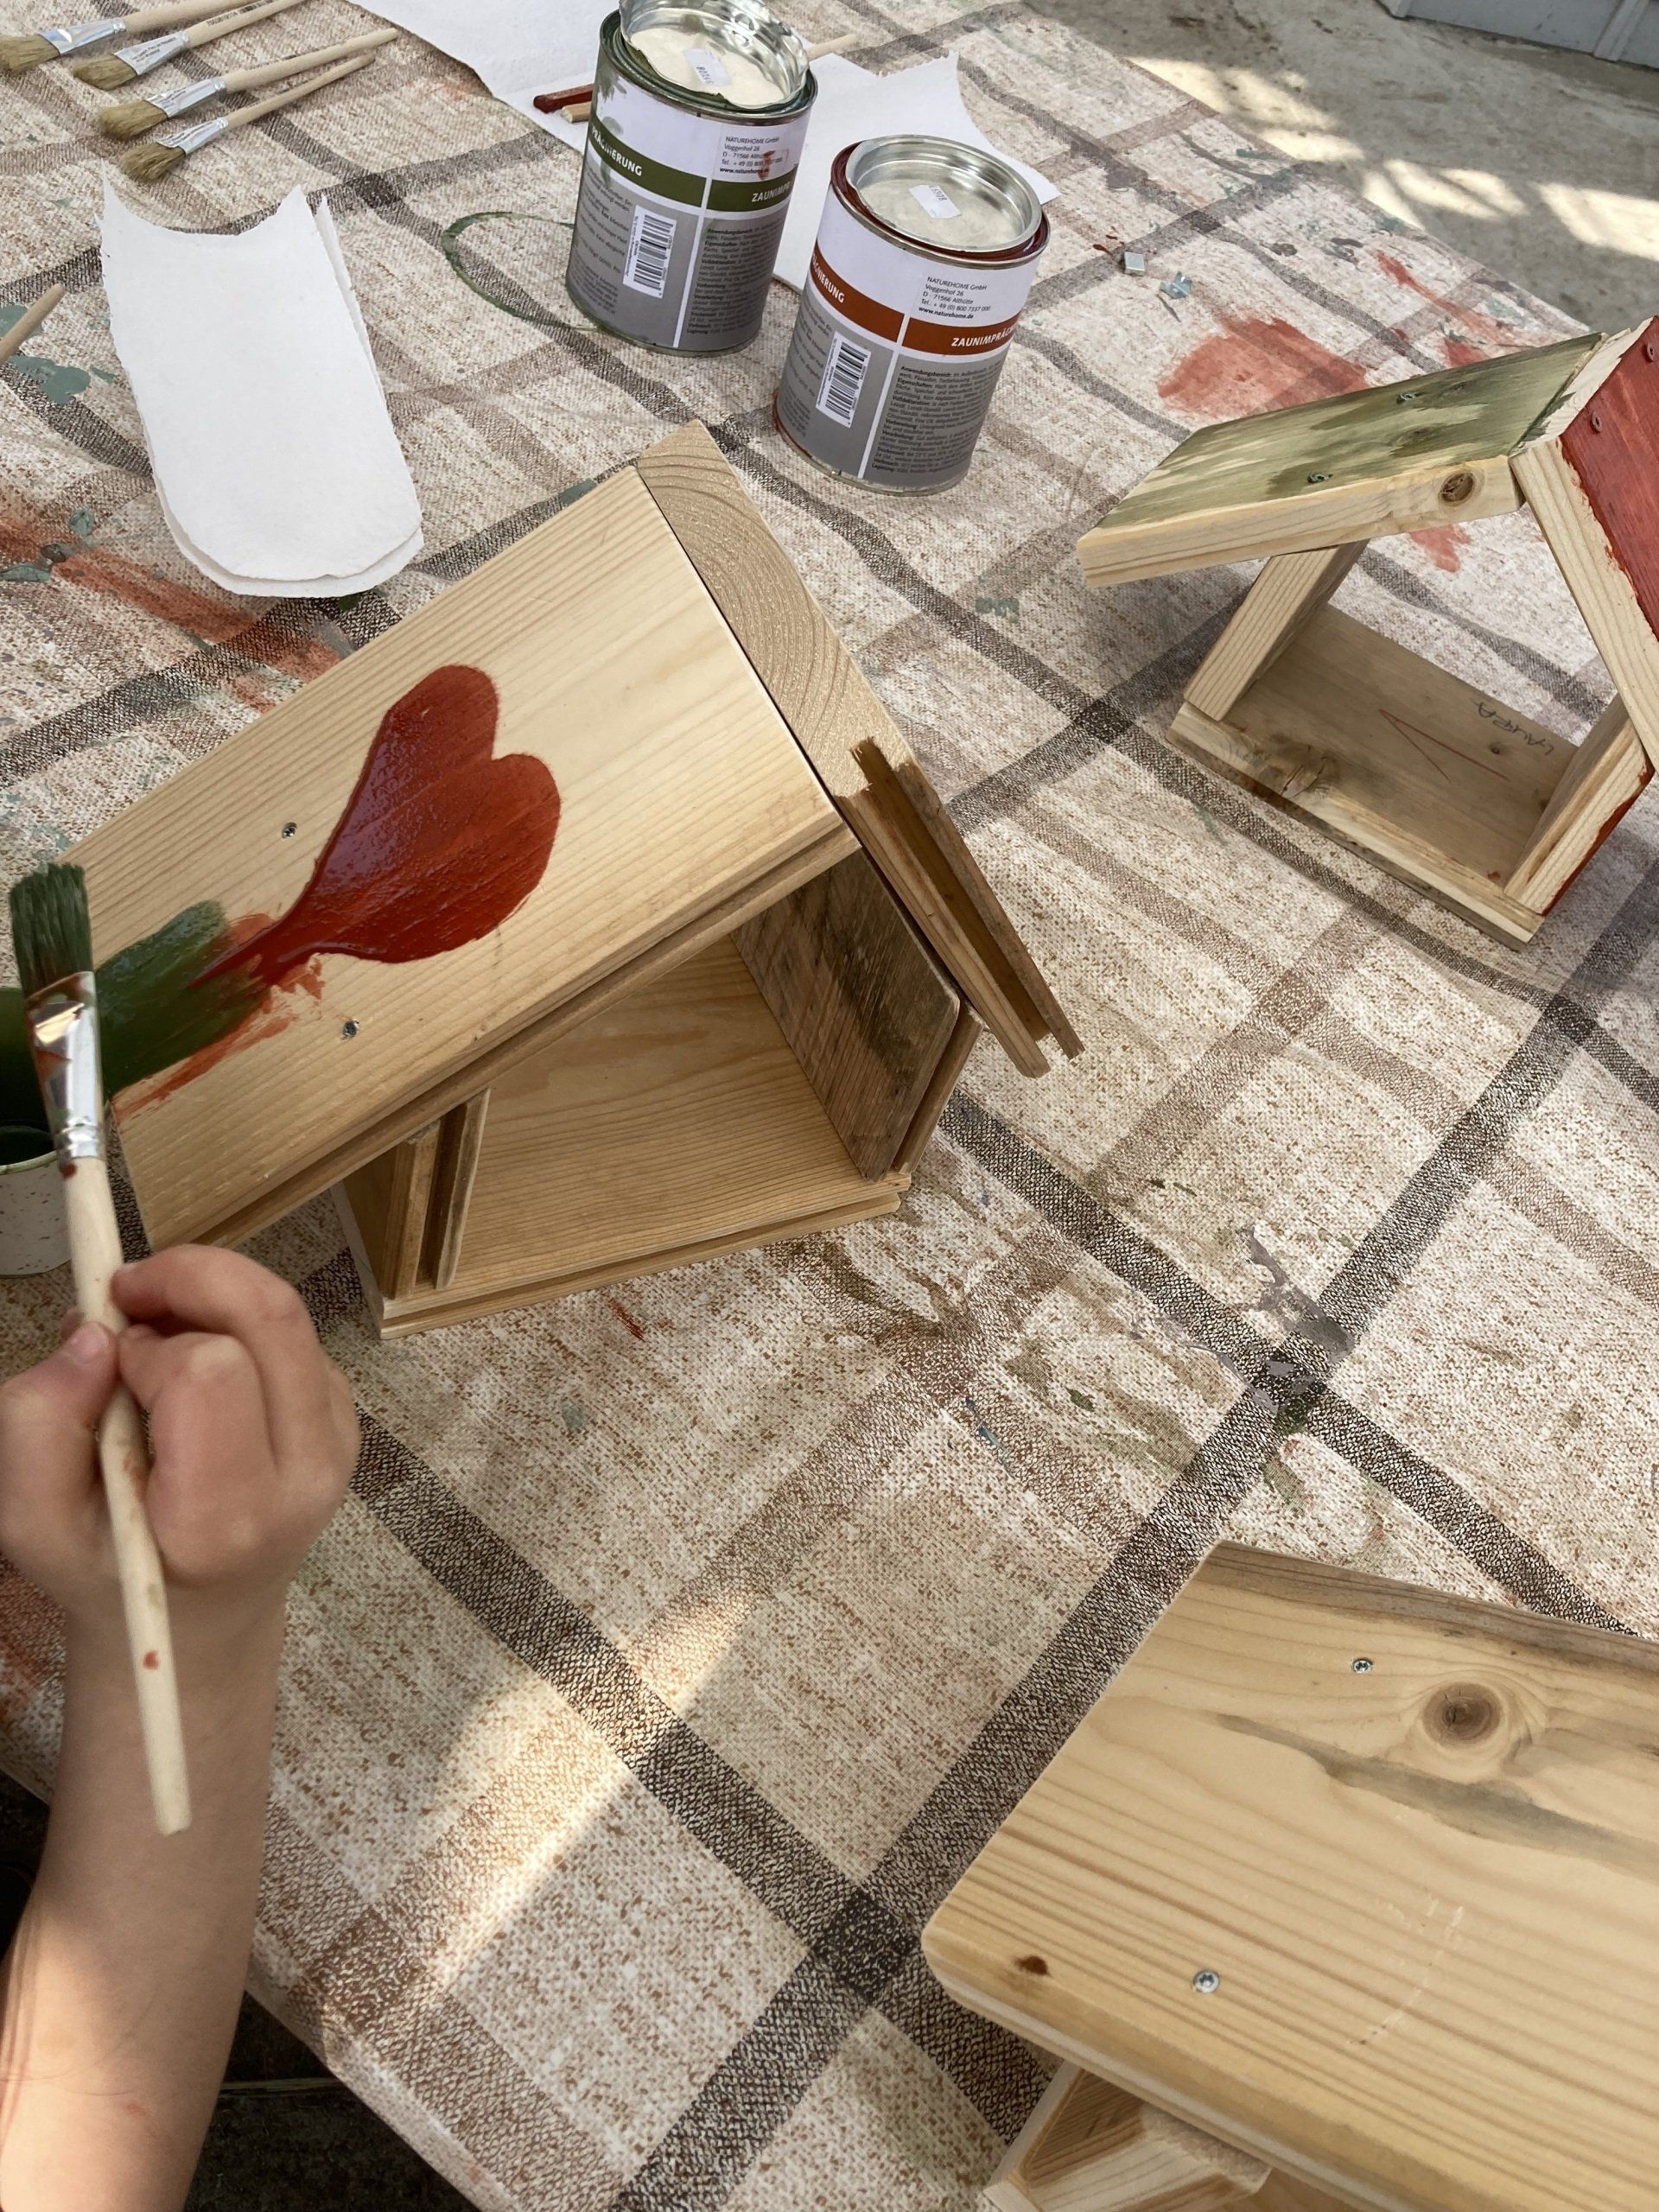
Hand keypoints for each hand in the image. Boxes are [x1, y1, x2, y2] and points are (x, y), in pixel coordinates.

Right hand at [0, 1246, 357, 1643]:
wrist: (192, 1625)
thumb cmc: (106, 1572)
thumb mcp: (32, 1520)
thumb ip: (37, 1424)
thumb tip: (92, 1335)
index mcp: (226, 1516)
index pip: (209, 1372)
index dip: (146, 1344)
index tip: (104, 1356)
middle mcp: (303, 1475)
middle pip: (270, 1317)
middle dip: (190, 1276)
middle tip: (124, 1293)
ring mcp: (335, 1445)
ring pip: (284, 1315)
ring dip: (211, 1296)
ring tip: (149, 1338)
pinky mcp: (341, 1420)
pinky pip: (292, 1335)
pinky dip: (234, 1322)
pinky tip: (188, 1363)